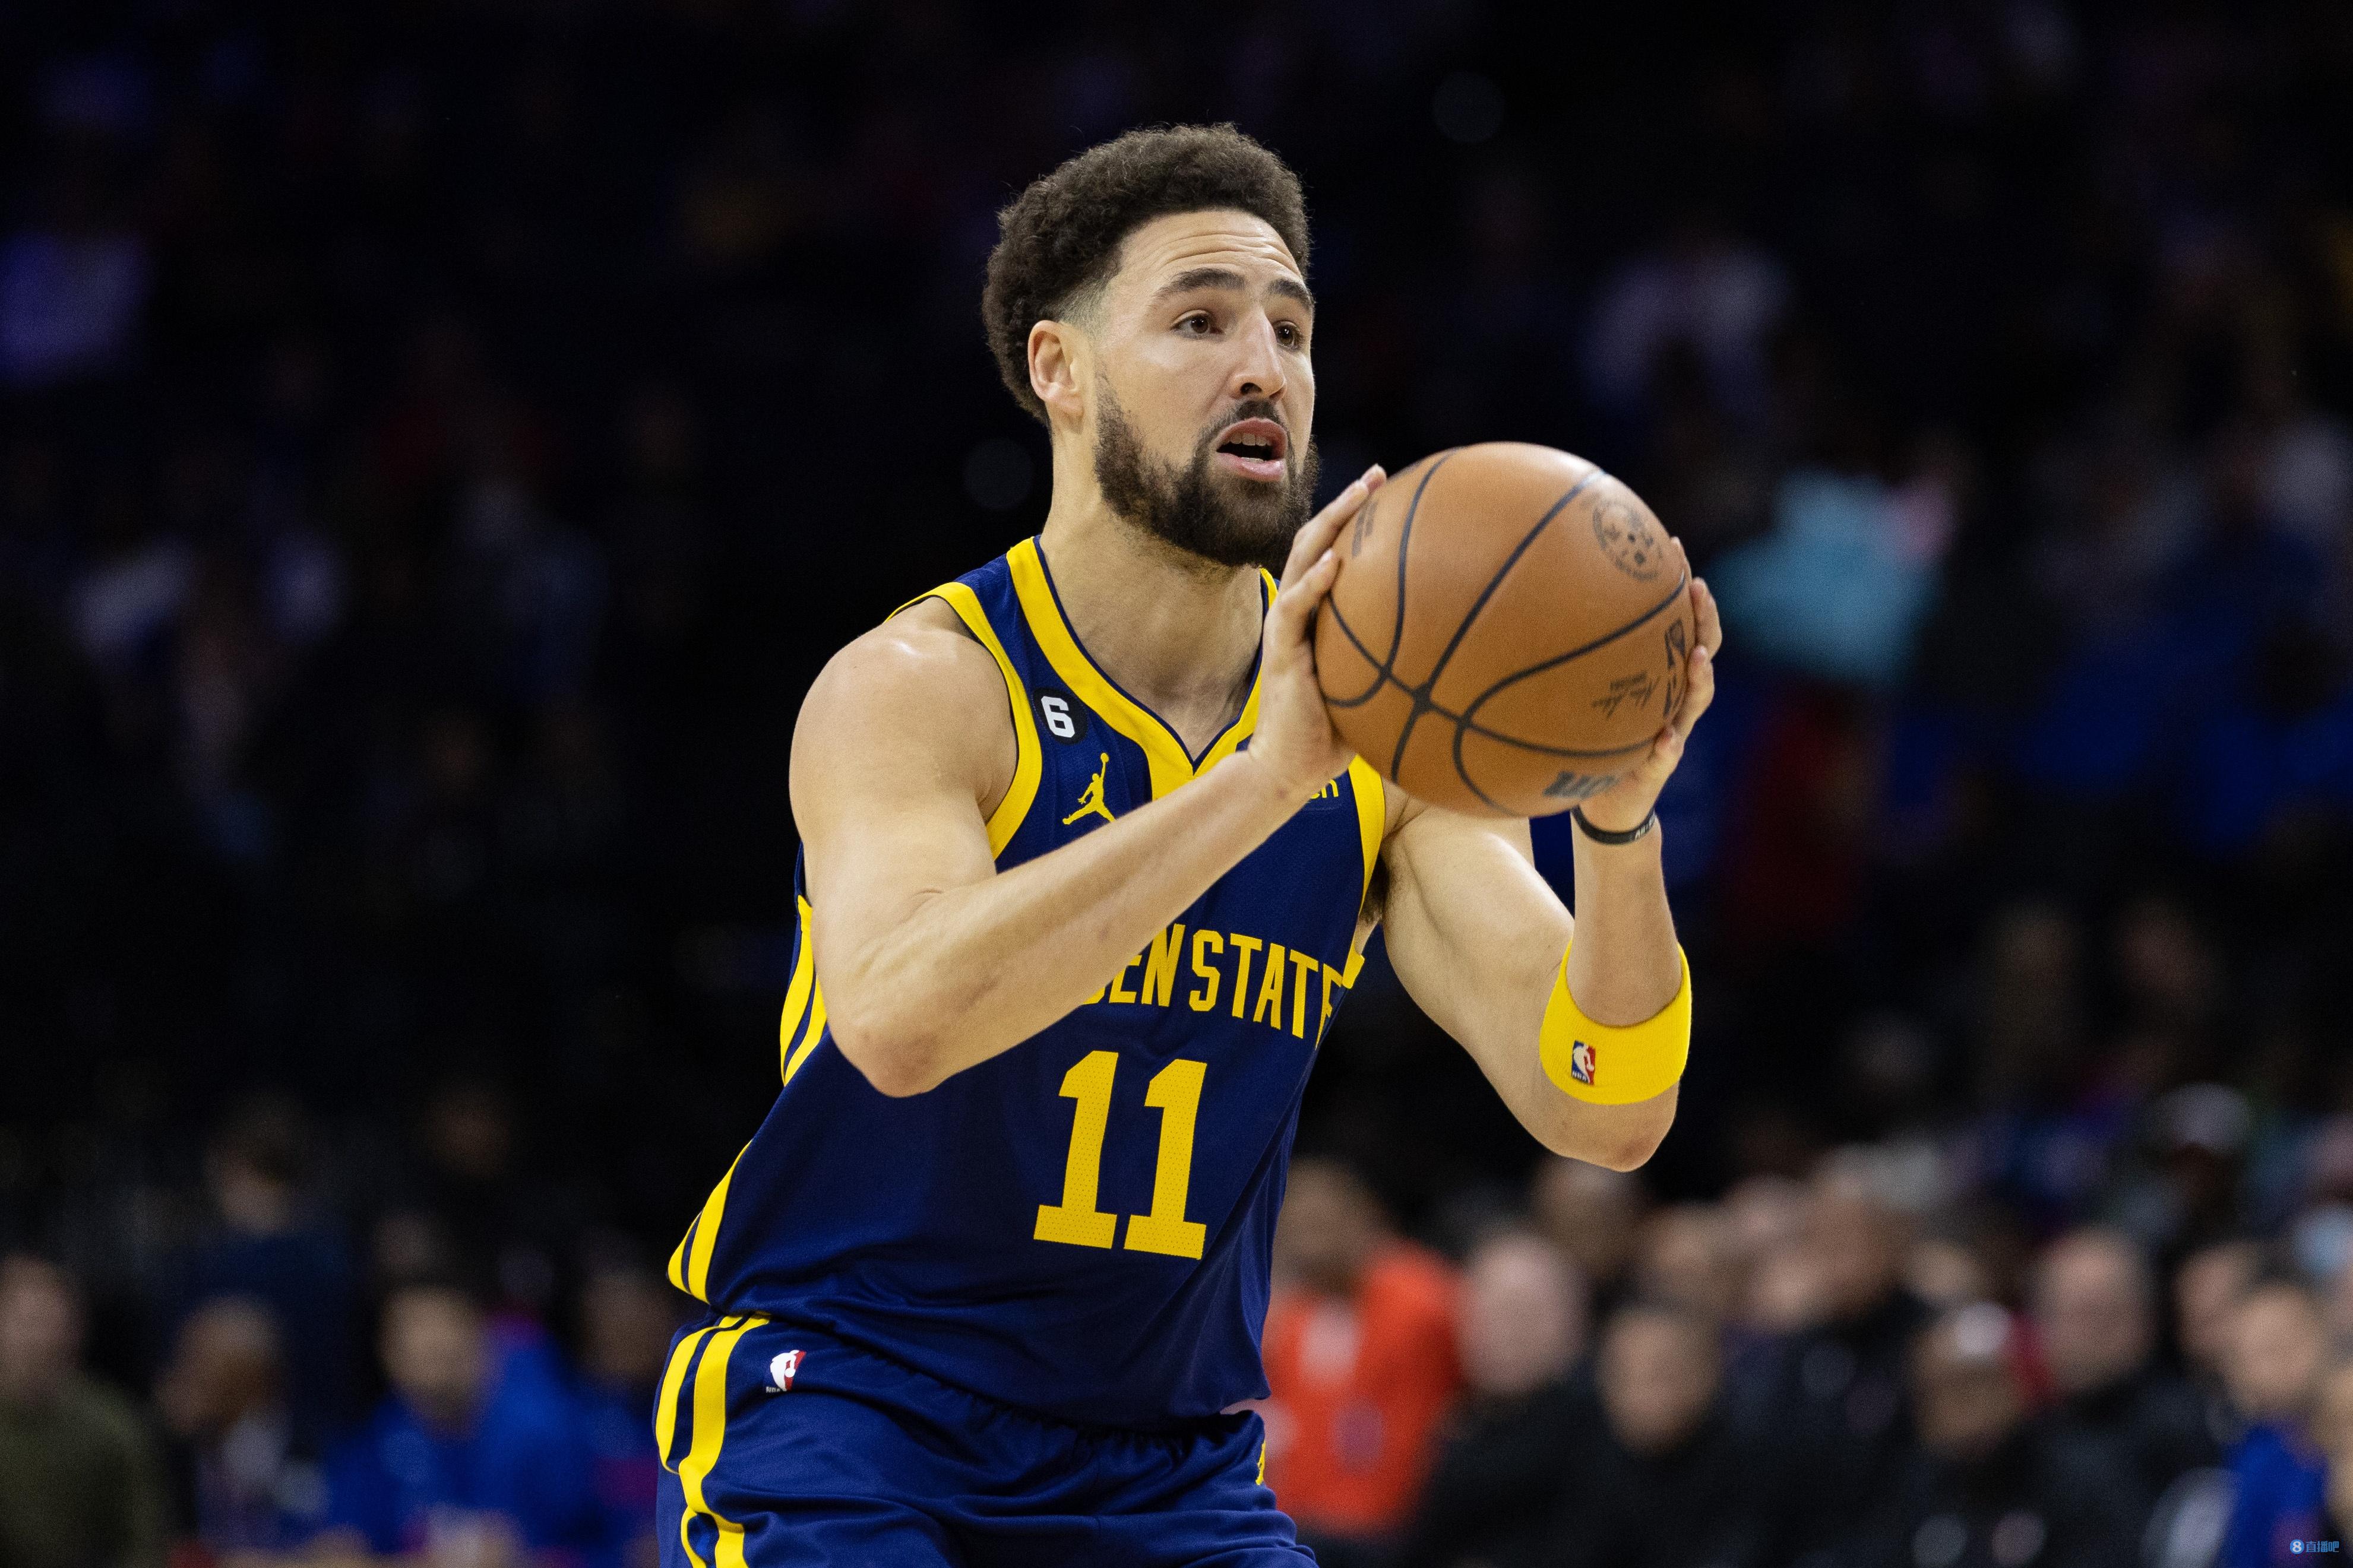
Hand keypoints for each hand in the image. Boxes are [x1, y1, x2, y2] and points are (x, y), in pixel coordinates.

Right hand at [1245, 464, 1386, 803]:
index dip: (1358, 521)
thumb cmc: (1336, 735)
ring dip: (1329, 523)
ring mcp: (1286, 625)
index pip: (1335, 554)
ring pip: (1302, 558)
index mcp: (1321, 616)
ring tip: (1358, 495)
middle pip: (1317, 540)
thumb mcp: (1378, 691)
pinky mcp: (1279, 649)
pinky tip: (1334, 564)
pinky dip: (1313, 582)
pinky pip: (1294, 606)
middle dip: (1345, 503)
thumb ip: (1405, 665)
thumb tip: (1467, 660)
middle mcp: (1300, 611)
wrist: (1290, 769)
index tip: (1394, 491)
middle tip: (1377, 474)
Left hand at [1578, 540, 1721, 833]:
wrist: (1607, 798)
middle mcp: (1673, 696)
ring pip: (1696, 699)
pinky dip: (1669, 745)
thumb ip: (1571, 654)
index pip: (1677, 620)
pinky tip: (1667, 737)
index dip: (1678, 584)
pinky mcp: (1659, 766)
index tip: (1671, 545)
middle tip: (1696, 588)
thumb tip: (1525, 600)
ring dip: (1699, 677)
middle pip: (1702, 649)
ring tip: (1695, 658)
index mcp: (1659, 672)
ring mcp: (1674, 729)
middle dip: (1704, 618)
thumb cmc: (1592, 736)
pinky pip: (1667, 755)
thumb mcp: (1583, 690)